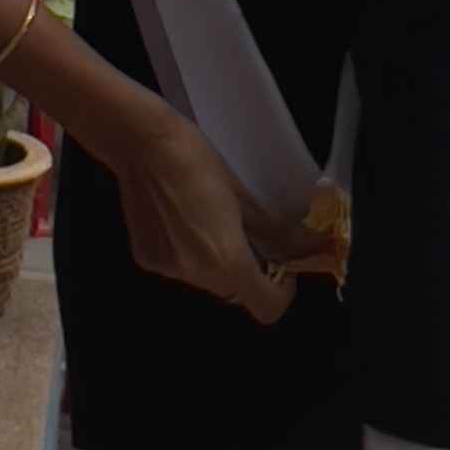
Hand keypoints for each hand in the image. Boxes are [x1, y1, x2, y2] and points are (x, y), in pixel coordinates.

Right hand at [110, 106, 303, 324]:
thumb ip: (276, 231)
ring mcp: (166, 270)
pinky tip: (177, 217)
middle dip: (247, 270)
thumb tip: (309, 246)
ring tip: (207, 219)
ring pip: (205, 279)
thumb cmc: (199, 161)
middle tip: (246, 234)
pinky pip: (178, 266)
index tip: (281, 263)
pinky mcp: (145, 258)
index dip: (282, 290)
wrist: (141, 142)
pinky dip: (186, 252)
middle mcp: (196, 276)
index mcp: (227, 262)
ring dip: (215, 261)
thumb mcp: (243, 195)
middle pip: (234, 291)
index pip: (267, 307)